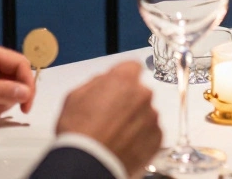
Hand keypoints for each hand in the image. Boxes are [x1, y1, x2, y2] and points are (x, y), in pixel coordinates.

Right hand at [56, 62, 161, 177]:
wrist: (89, 164)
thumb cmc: (79, 133)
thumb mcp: (75, 97)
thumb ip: (95, 82)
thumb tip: (104, 80)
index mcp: (123, 80)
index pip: (131, 66)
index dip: (123, 76)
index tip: (118, 84)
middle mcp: (142, 95)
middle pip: (138, 91)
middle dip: (127, 99)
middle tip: (110, 115)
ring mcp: (151, 117)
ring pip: (145, 112)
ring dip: (134, 119)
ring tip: (115, 133)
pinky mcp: (157, 138)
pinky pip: (150, 131)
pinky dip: (140, 135)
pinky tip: (123, 142)